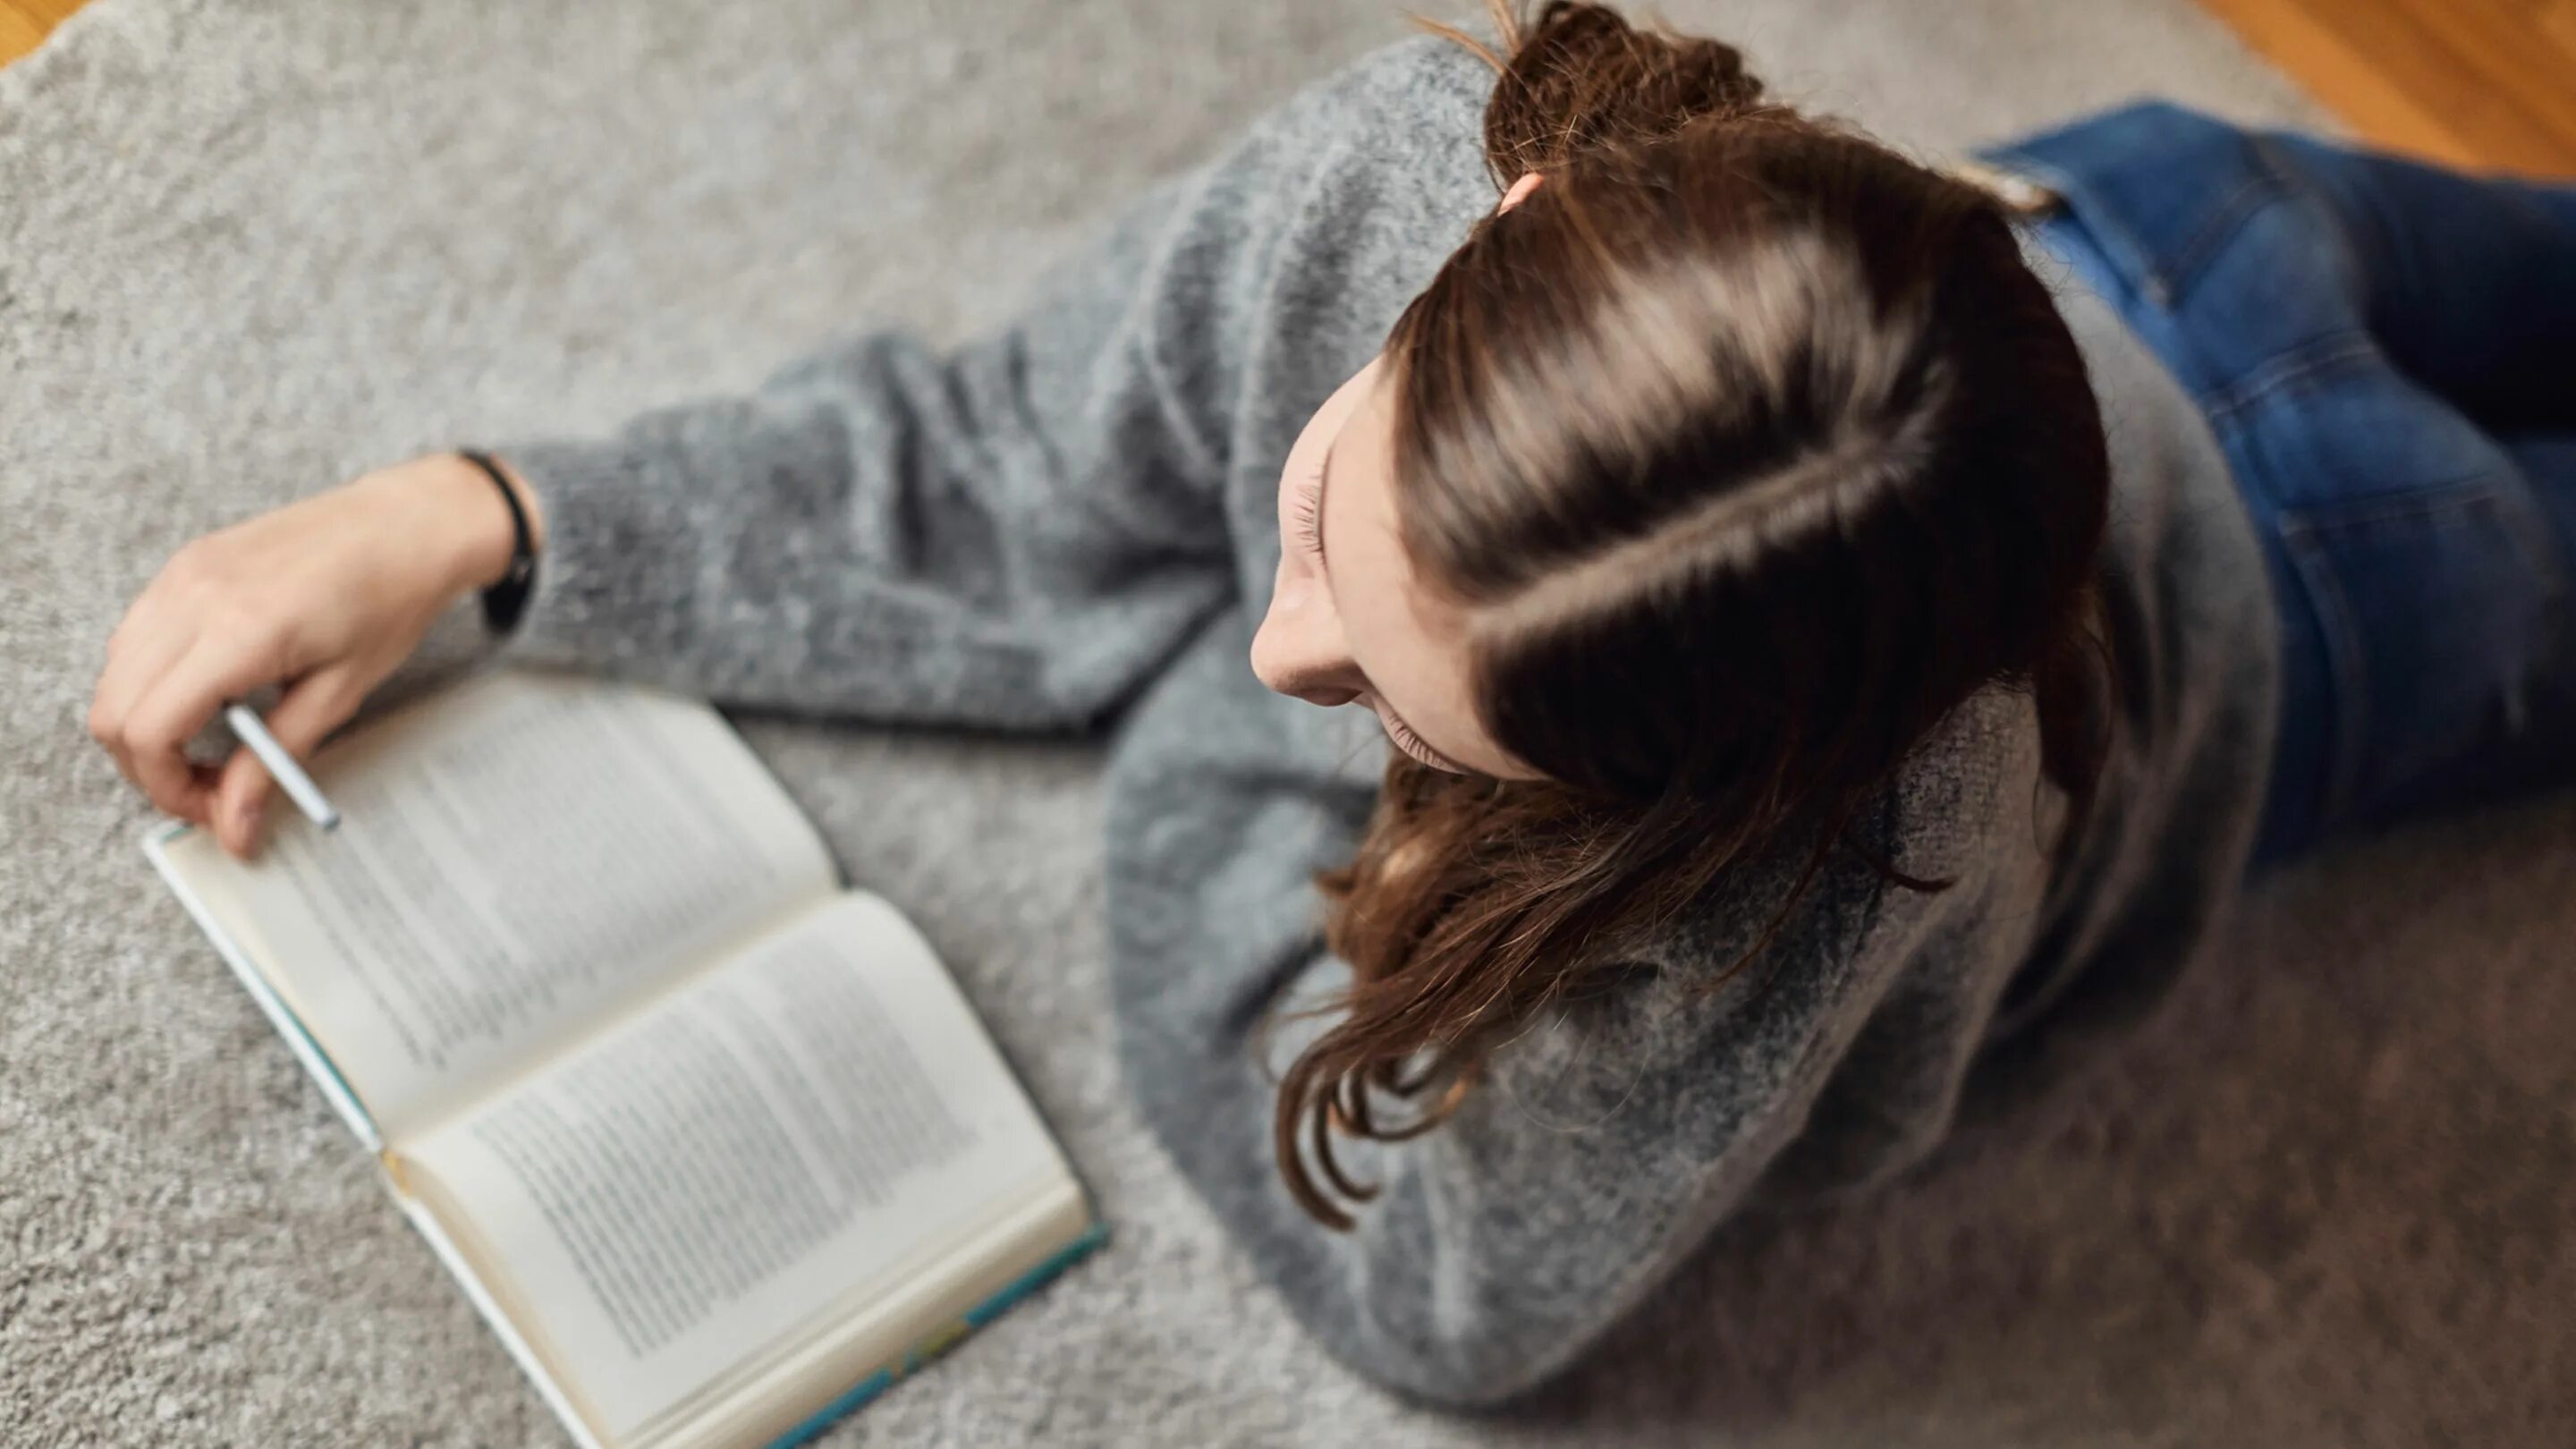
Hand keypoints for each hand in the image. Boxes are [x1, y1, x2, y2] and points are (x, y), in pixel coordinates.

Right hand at [89, 454, 539, 856]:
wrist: (404, 523)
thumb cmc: (388, 602)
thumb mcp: (339, 694)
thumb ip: (274, 763)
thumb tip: (233, 829)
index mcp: (237, 631)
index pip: (148, 730)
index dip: (169, 787)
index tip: (213, 807)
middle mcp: (191, 597)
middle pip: (110, 710)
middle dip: (149, 766)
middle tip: (212, 787)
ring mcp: (179, 575)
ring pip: (112, 675)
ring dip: (145, 725)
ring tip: (216, 743)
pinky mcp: (182, 564)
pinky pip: (133, 638)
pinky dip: (150, 681)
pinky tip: (211, 694)